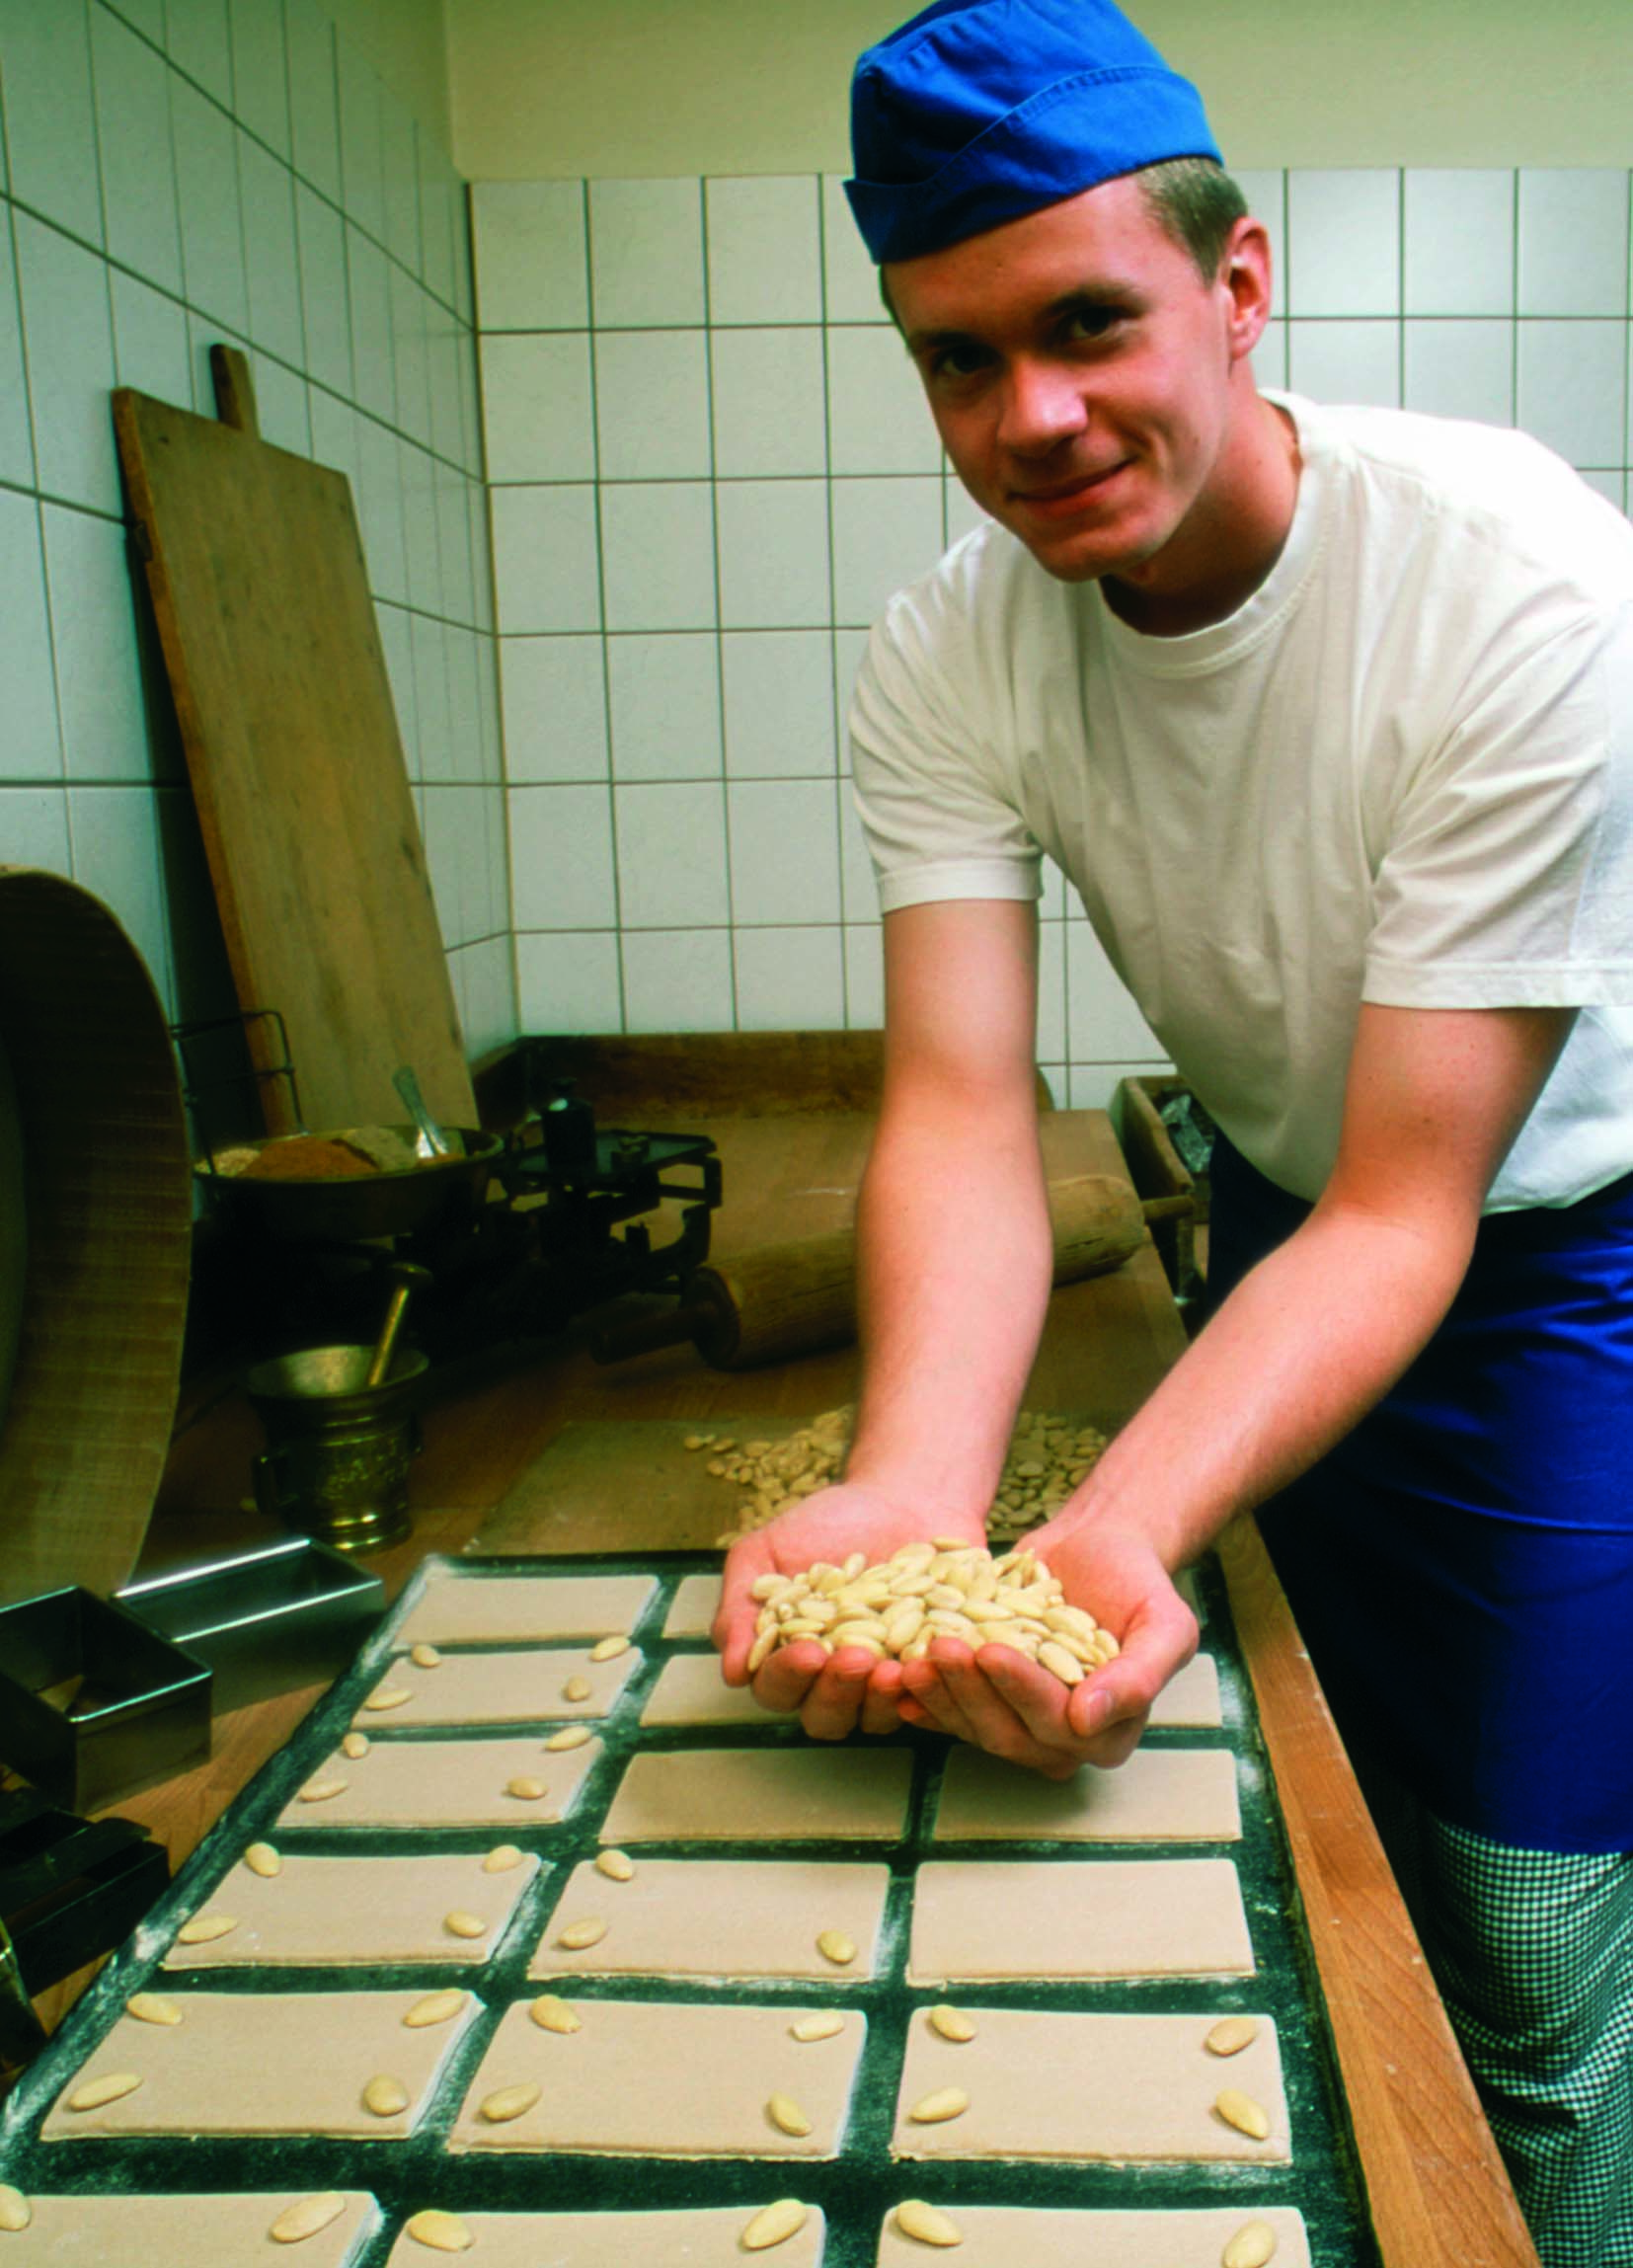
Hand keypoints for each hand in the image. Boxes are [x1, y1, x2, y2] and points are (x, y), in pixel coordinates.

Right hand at [713, 1481, 984, 1741]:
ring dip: (878, 1701)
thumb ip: (739, 1606)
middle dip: (836, 1692)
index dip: (788, 1677)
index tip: (808, 1652)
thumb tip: (733, 1671)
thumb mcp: (767, 1551)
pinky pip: (923, 1700)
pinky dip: (921, 1689)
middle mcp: (830, 1680)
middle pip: (823, 1718)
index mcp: (786, 1657)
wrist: (902, 1498)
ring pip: (872, 1719)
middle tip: (853, 1658)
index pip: (776, 1689)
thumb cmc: (827, 1523)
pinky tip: (925, 1664)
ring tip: (890, 1668)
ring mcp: (879, 1682)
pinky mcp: (925, 1674)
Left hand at [894, 1515, 1197, 1776]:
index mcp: (1109, 1734)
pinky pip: (953, 1711)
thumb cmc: (1138, 1583)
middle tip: (942, 1646)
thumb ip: (1141, 1674)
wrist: (1098, 1548)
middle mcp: (1063, 1742)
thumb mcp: (1165, 1622)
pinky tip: (900, 1676)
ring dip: (941, 1694)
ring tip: (914, 1657)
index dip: (1022, 1690)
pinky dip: (926, 1696)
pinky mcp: (988, 1701)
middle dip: (971, 1690)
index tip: (991, 1651)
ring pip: (974, 1725)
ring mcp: (1021, 1724)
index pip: (1059, 1723)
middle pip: (1009, 1731)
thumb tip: (1089, 1719)